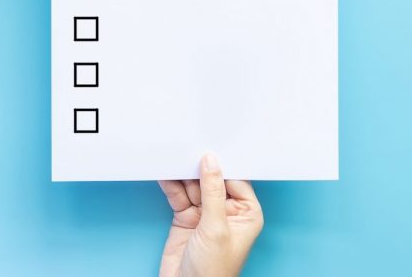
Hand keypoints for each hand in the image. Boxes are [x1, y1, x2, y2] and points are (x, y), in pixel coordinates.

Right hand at [159, 154, 263, 276]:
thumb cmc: (214, 272)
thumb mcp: (216, 228)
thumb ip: (212, 192)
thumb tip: (211, 161)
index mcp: (246, 212)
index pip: (235, 178)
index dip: (223, 163)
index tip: (210, 146)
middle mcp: (226, 210)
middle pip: (212, 178)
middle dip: (199, 165)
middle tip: (188, 146)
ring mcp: (205, 213)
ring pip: (193, 184)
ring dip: (183, 172)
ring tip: (174, 155)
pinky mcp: (185, 217)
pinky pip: (178, 194)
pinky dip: (171, 184)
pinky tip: (165, 172)